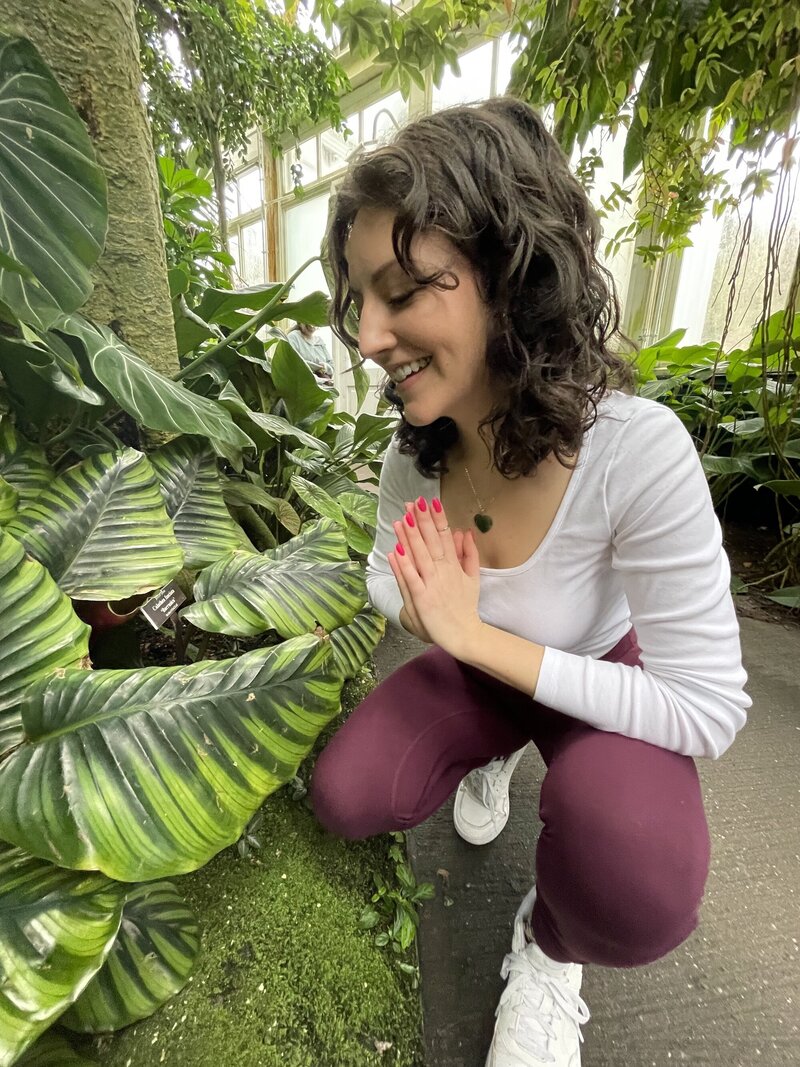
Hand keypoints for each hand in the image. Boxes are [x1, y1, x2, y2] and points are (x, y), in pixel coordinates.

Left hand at [387, 496, 482, 657]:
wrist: (464, 634)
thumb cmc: (465, 606)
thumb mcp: (472, 578)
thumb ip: (469, 554)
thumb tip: (465, 532)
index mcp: (454, 565)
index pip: (445, 537)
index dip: (437, 519)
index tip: (430, 502)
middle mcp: (443, 572)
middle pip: (431, 542)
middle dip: (421, 521)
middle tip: (413, 503)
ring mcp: (432, 584)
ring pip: (419, 556)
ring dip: (410, 537)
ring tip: (402, 519)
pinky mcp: (422, 598)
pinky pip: (411, 578)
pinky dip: (403, 565)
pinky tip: (395, 551)